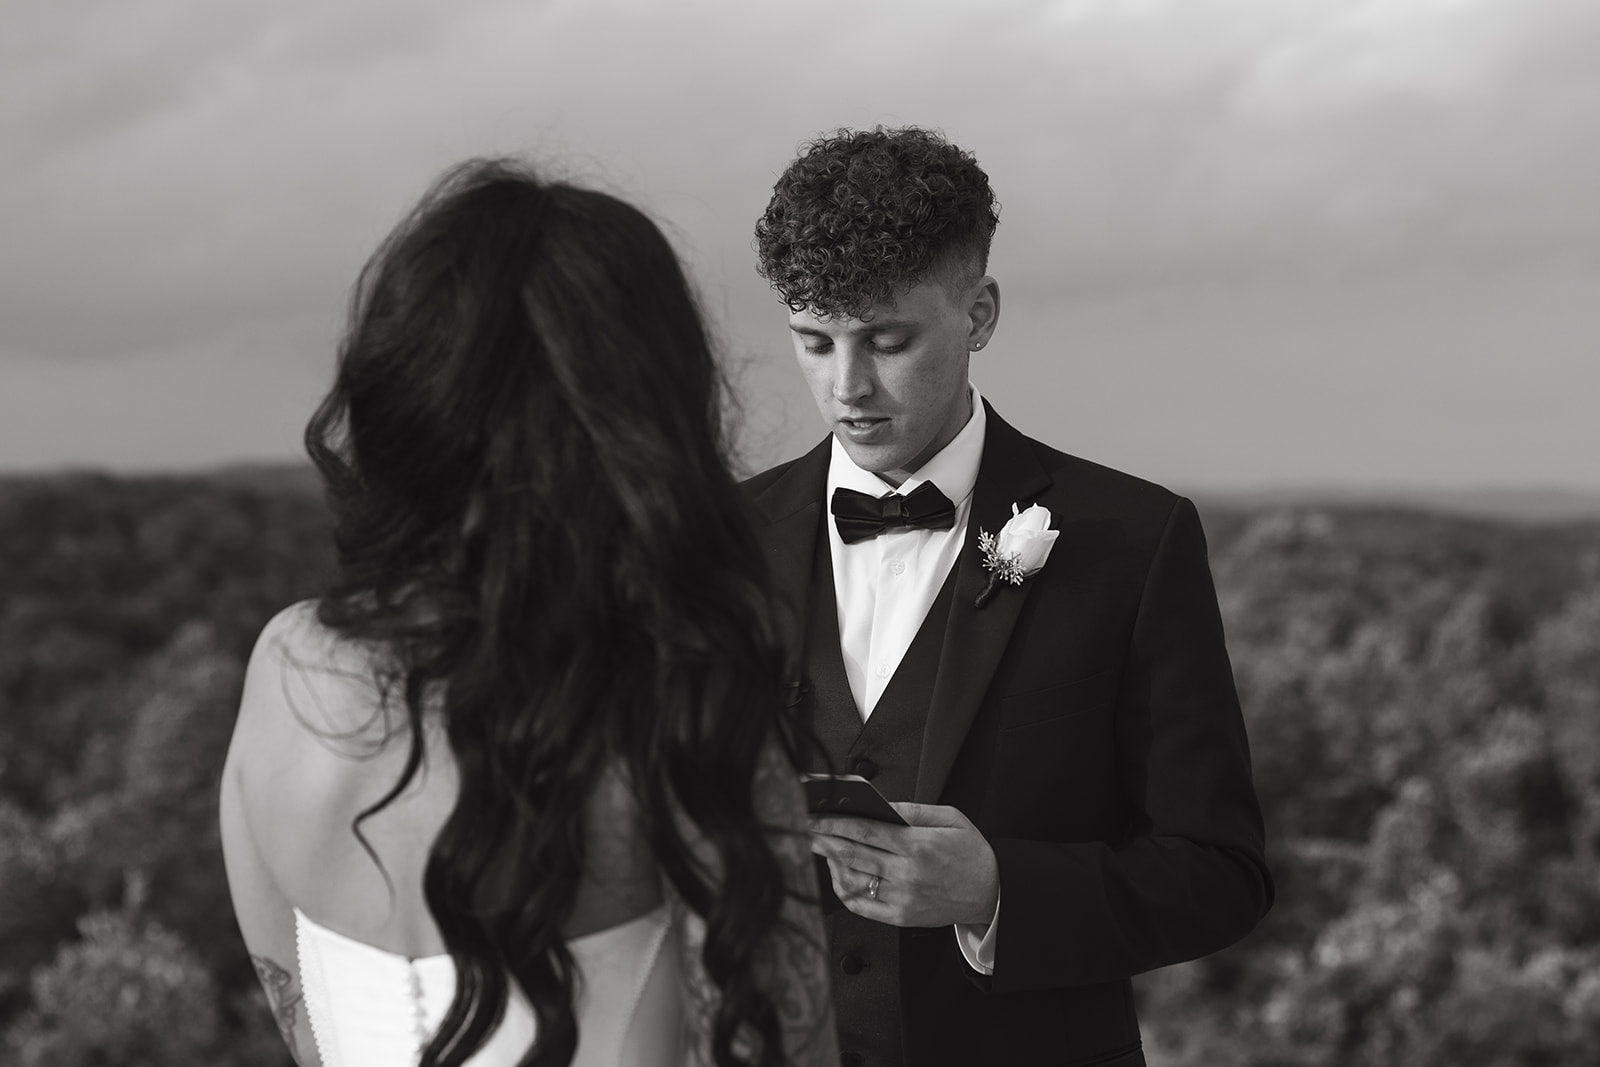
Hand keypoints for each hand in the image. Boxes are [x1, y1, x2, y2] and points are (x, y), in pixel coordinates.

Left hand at [809, 802, 998, 927]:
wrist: (992, 893)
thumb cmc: (972, 854)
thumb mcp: (950, 819)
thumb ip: (912, 810)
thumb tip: (880, 804)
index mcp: (918, 846)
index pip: (865, 830)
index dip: (835, 822)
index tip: (815, 815)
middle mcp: (907, 874)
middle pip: (852, 854)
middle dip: (823, 839)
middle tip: (805, 829)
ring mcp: (902, 898)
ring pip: (853, 880)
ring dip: (832, 863)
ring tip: (822, 849)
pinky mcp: (900, 916)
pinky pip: (862, 905)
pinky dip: (844, 889)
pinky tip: (840, 875)